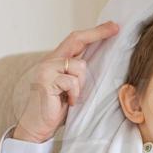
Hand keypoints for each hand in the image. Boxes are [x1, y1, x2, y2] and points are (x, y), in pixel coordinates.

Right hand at [12, 21, 119, 143]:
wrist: (37, 127)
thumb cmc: (56, 108)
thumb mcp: (72, 86)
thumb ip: (79, 72)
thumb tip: (103, 59)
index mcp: (56, 61)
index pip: (76, 40)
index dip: (95, 32)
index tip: (112, 26)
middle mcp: (49, 61)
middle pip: (76, 40)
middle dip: (98, 33)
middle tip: (115, 28)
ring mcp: (46, 69)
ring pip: (79, 66)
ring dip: (82, 83)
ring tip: (72, 96)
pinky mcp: (45, 81)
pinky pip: (72, 81)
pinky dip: (74, 94)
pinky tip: (67, 102)